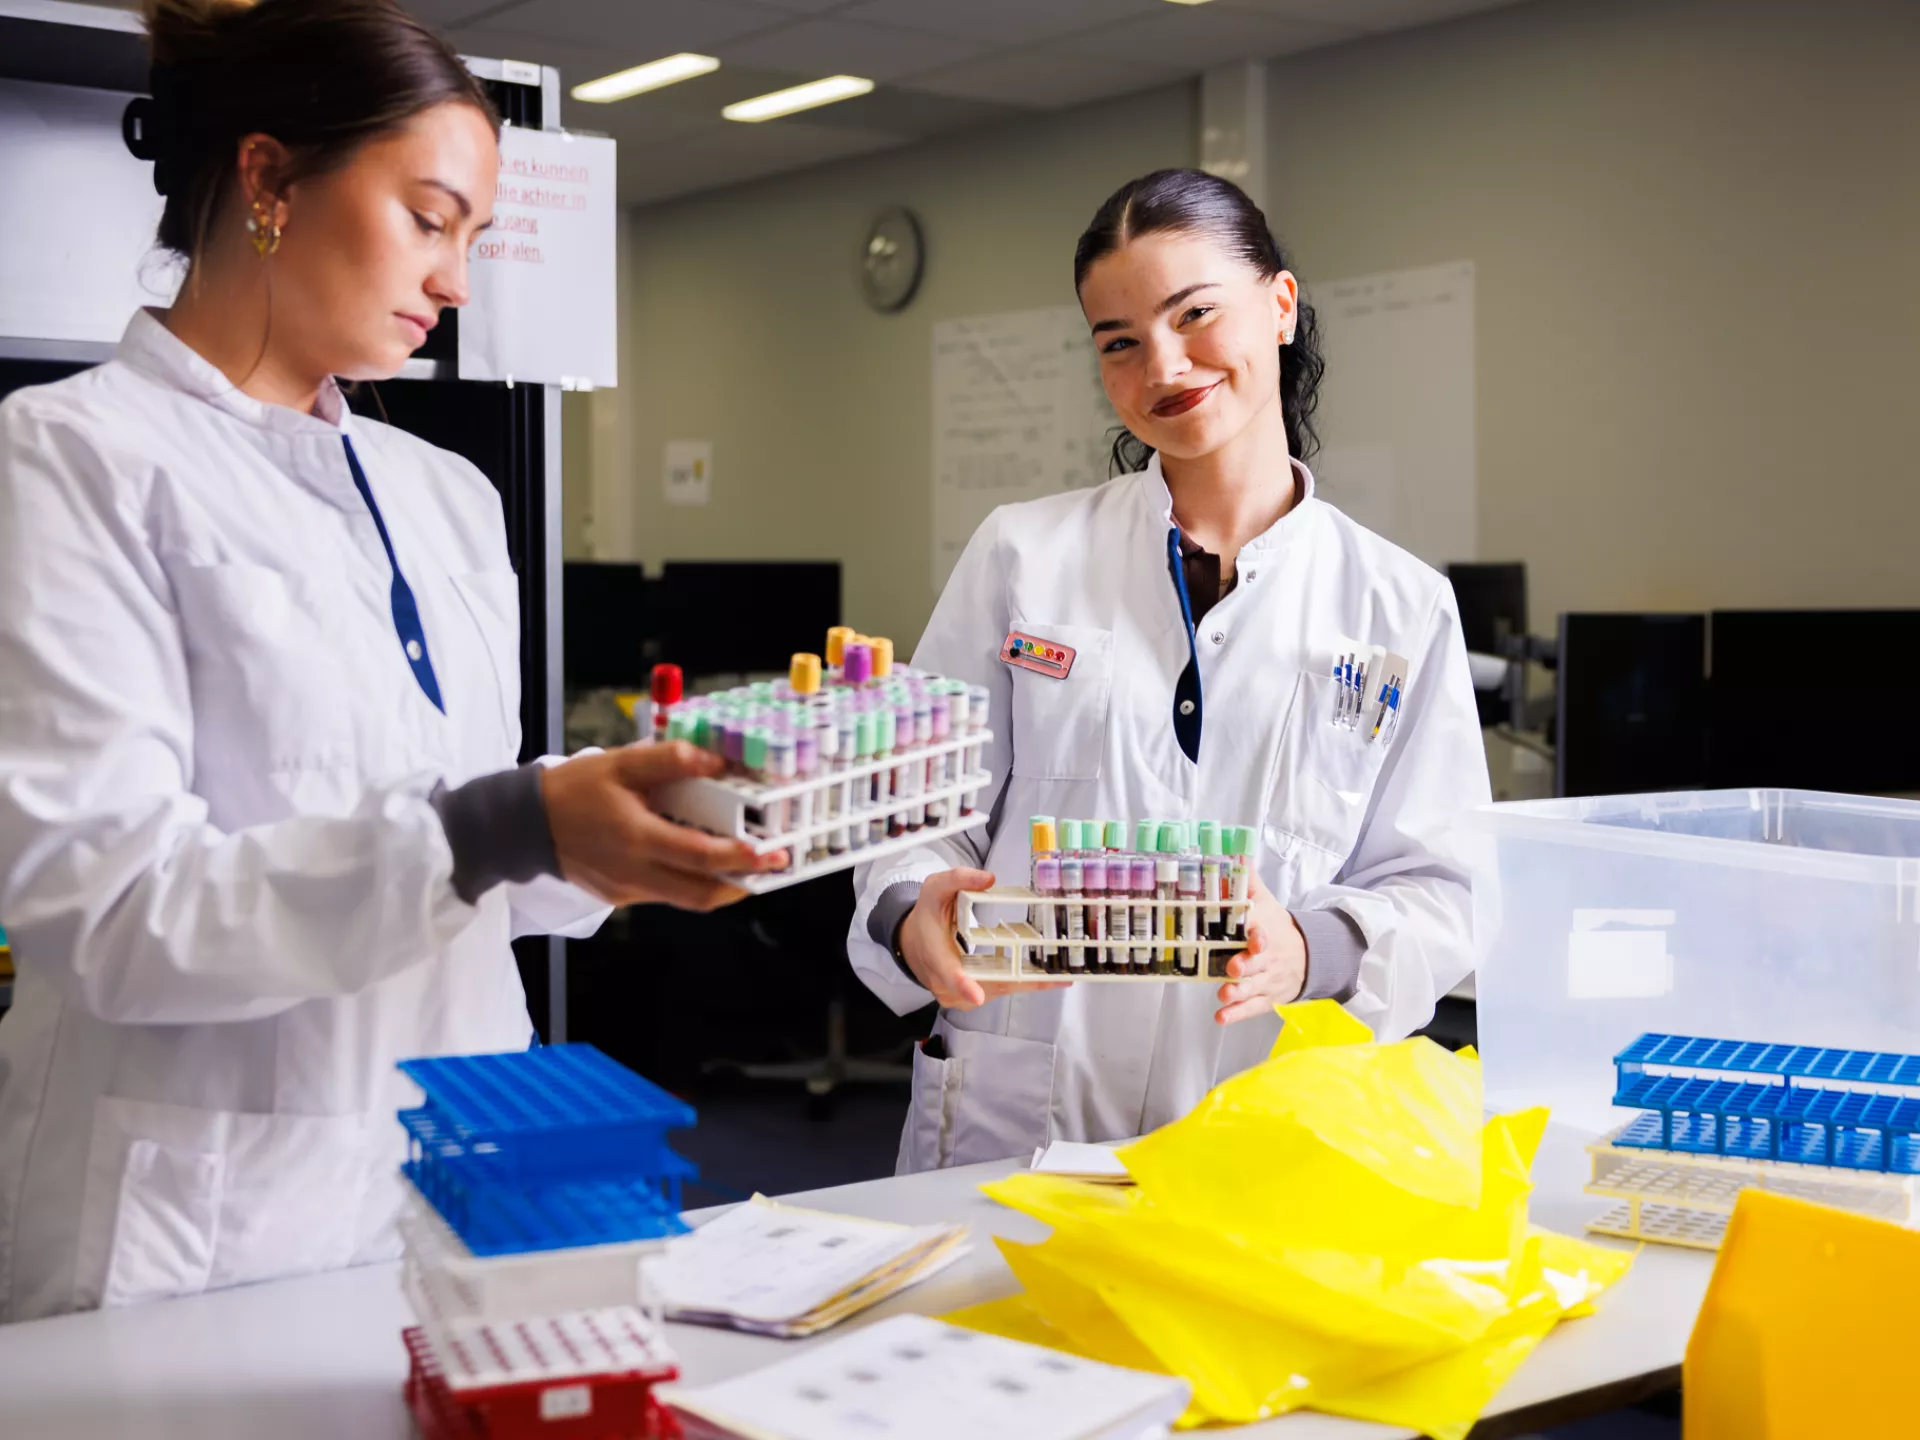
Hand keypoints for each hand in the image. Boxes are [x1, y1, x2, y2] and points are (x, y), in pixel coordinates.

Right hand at [540, 741, 786, 909]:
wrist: (524, 825)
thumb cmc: (573, 789)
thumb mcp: (621, 763)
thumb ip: (670, 760)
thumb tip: (716, 762)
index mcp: (637, 838)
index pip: (701, 857)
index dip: (741, 859)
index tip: (771, 854)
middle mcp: (635, 872)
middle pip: (702, 894)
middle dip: (743, 884)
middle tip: (772, 866)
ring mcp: (627, 890)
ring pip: (686, 898)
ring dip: (719, 886)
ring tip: (746, 865)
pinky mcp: (620, 897)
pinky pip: (665, 894)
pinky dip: (689, 881)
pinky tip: (700, 861)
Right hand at [898, 868, 1071, 1009]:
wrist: (913, 942)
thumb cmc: (928, 914)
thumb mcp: (936, 888)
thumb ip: (959, 878)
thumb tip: (988, 879)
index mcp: (935, 954)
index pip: (947, 972)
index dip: (962, 985)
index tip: (976, 994)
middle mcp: (944, 982)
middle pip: (985, 986)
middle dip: (1022, 982)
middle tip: (1058, 976)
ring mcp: (956, 995)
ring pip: (996, 991)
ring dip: (1026, 984)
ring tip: (1059, 976)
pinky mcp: (967, 1000)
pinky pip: (997, 992)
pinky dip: (1019, 983)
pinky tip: (1042, 976)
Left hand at [1215, 875, 1306, 1024]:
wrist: (1308, 957)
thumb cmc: (1277, 928)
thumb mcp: (1266, 902)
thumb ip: (1248, 881)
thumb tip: (1235, 853)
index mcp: (1268, 933)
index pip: (1265, 933)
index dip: (1259, 935)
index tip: (1255, 936)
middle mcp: (1268, 959)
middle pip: (1258, 963)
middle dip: (1246, 966)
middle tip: (1234, 968)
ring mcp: (1268, 980)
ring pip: (1254, 988)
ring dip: (1239, 992)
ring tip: (1224, 994)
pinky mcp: (1267, 998)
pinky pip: (1252, 1008)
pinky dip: (1237, 1014)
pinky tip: (1221, 1017)